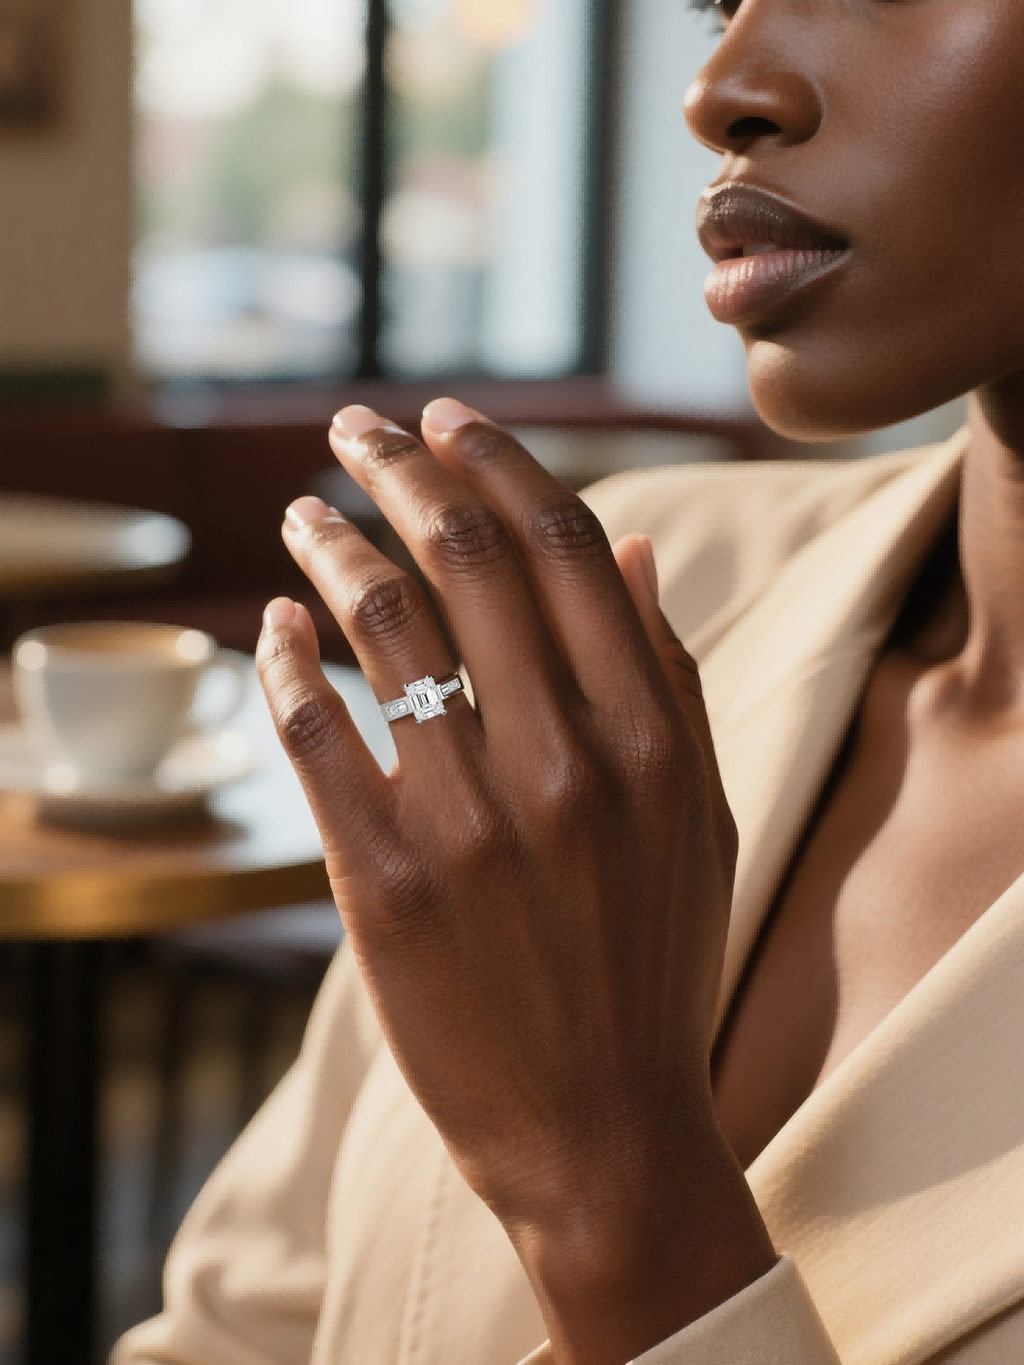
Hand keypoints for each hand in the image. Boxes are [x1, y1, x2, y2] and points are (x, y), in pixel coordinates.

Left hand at [257, 400, 774, 1364]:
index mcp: (647, 736)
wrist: (604, 1132)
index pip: (558, 545)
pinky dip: (282, 659)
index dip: (494, 461)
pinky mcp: (382, 885)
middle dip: (400, 467)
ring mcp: (466, 823)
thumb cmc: (654, 967)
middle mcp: (561, 763)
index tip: (449, 417)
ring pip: (378, 626)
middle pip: (460, 558)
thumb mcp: (698, 817)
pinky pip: (313, 733)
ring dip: (330, 545)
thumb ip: (669, 677)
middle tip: (359, 428)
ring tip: (305, 512)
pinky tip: (274, 623)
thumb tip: (629, 549)